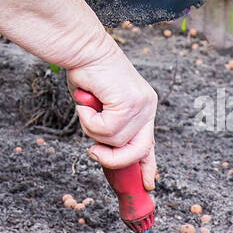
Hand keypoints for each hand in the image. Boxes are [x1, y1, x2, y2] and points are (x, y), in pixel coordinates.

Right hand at [65, 39, 156, 189]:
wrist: (83, 49)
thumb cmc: (87, 74)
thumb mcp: (99, 108)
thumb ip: (106, 127)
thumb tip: (102, 151)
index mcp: (143, 107)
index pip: (149, 143)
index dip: (148, 166)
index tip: (148, 184)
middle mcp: (148, 106)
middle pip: (138, 151)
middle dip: (114, 159)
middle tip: (93, 153)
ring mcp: (141, 104)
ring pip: (115, 141)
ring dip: (92, 128)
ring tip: (87, 106)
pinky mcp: (130, 102)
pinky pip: (106, 130)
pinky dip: (89, 120)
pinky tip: (88, 101)